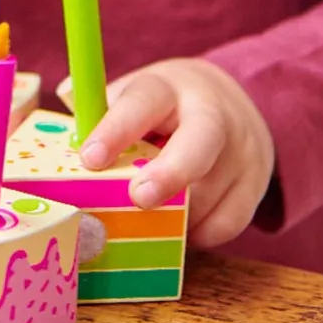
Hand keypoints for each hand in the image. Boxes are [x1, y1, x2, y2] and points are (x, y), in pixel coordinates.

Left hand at [79, 58, 274, 247]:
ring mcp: (240, 150)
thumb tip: (66, 95)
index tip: (90, 158)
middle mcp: (211, 115)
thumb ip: (102, 104)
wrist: (235, 102)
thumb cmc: (166, 104)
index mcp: (167, 88)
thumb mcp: (136, 92)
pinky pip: (228, 223)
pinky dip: (198, 234)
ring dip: (175, 215)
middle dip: (169, 173)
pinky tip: (180, 226)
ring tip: (149, 214)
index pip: (142, 103)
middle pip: (200, 142)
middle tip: (138, 198)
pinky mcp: (256, 184)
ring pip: (211, 193)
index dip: (115, 130)